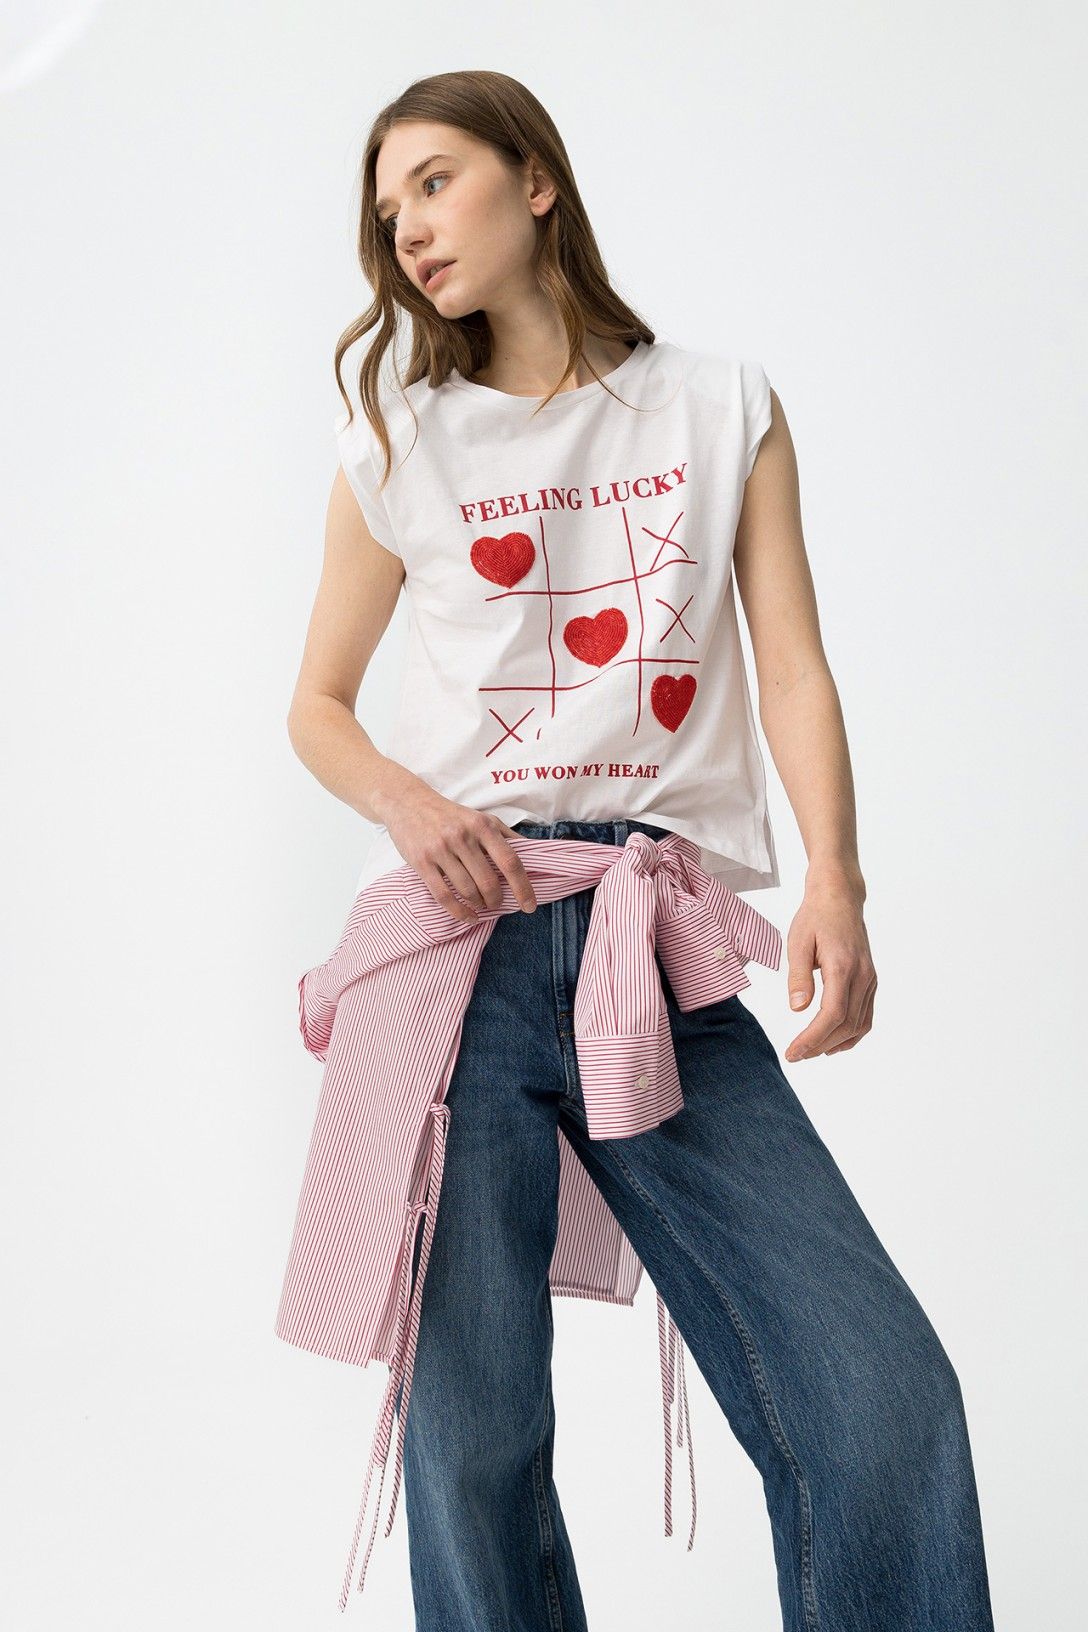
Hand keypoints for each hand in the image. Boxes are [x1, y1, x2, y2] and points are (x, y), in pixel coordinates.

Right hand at [380, 782, 538, 923]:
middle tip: (497, 904)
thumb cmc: (450, 814)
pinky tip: (468, 916)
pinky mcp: (421, 862)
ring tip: (481, 905)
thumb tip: (534, 854)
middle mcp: (462, 837)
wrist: (408, 802)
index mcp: (482, 825)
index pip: (510, 862)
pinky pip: (443, 895)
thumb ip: (505, 835)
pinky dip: (459, 911)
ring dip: (479, 904)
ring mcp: (440, 849)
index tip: (530, 905)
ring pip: (467, 890)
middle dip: (496, 899)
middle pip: (488, 881)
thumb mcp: (480, 817)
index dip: (523, 887)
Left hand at [783, 875, 875, 1061]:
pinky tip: (833, 1043)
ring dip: (835, 1044)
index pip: (832, 1014)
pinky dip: (852, 1034)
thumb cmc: (815, 917)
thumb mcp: (797, 942)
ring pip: (859, 1024)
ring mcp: (870, 979)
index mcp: (842, 966)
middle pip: (846, 1024)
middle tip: (795, 1055)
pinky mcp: (870, 981)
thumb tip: (797, 1009)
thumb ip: (798, 977)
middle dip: (820, 1045)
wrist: (840, 898)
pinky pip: (866, 1016)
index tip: (793, 1052)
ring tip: (810, 1052)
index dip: (813, 1038)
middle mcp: (862, 976)